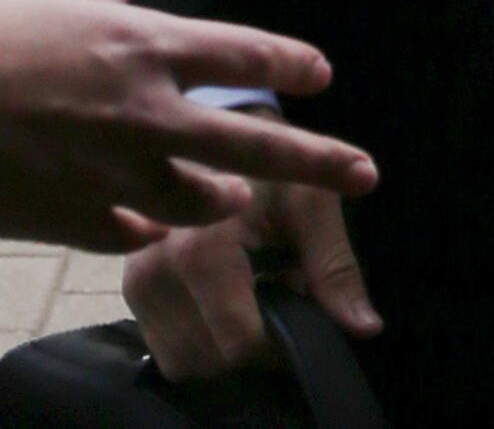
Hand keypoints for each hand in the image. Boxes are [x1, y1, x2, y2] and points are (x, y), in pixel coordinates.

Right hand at [0, 0, 374, 249]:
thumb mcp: (35, 5)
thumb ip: (89, 5)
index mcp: (137, 45)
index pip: (241, 51)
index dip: (288, 62)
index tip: (322, 75)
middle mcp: (141, 111)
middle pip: (254, 142)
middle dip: (320, 159)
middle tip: (366, 172)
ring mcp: (113, 174)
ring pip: (197, 200)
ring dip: (219, 199)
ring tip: (235, 200)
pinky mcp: (74, 222)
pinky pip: (131, 234)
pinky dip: (142, 228)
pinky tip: (146, 229)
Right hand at [126, 181, 381, 379]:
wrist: (213, 128)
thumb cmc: (267, 166)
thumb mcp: (311, 202)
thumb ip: (334, 267)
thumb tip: (364, 328)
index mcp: (201, 249)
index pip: (242, 344)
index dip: (284, 349)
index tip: (305, 321)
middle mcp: (156, 273)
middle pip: (214, 362)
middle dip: (257, 351)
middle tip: (281, 307)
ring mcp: (135, 286)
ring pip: (187, 365)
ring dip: (225, 352)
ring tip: (253, 305)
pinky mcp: (129, 293)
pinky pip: (167, 352)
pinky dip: (200, 345)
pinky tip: (223, 310)